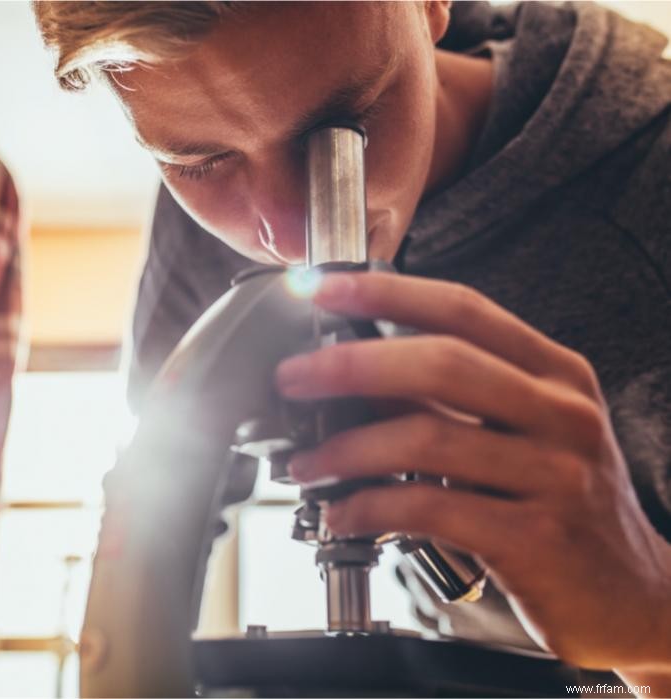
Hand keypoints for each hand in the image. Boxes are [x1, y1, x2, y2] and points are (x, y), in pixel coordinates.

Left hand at [276, 272, 670, 676]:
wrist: (634, 598)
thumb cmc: (566, 504)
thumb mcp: (529, 433)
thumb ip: (456, 399)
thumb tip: (355, 374)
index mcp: (556, 374)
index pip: (463, 310)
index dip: (387, 292)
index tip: (324, 288)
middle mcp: (561, 415)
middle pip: (441, 362)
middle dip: (351, 365)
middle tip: (295, 376)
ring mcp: (555, 476)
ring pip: (427, 438)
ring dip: (348, 448)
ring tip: (308, 463)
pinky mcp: (536, 538)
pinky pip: (431, 508)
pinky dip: (371, 506)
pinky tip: (344, 512)